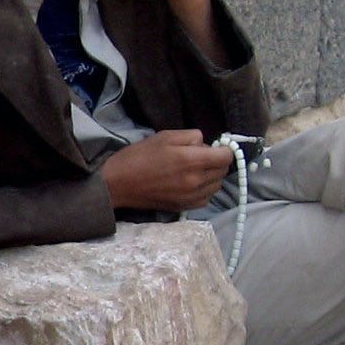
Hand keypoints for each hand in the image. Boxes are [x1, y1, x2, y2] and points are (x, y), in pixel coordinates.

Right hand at [100, 129, 233, 212]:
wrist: (118, 184)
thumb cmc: (139, 156)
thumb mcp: (165, 136)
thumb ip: (191, 136)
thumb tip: (205, 144)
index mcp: (192, 160)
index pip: (226, 157)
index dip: (224, 149)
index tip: (215, 147)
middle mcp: (196, 181)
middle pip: (223, 171)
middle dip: (217, 161)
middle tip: (200, 156)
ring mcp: (191, 197)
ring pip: (216, 185)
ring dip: (211, 176)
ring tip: (194, 170)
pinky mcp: (185, 207)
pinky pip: (206, 197)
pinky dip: (204, 189)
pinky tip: (190, 183)